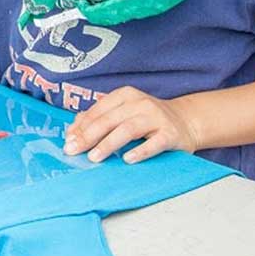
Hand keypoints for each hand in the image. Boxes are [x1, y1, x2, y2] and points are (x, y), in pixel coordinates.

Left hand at [63, 86, 199, 163]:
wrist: (186, 121)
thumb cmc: (148, 119)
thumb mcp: (123, 113)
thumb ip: (99, 119)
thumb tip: (72, 131)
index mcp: (125, 96)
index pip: (98, 111)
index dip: (81, 127)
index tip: (68, 141)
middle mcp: (140, 103)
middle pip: (109, 120)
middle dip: (88, 136)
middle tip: (74, 150)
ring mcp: (156, 117)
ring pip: (127, 129)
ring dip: (108, 144)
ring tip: (94, 157)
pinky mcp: (170, 133)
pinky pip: (154, 143)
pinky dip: (140, 151)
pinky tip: (128, 160)